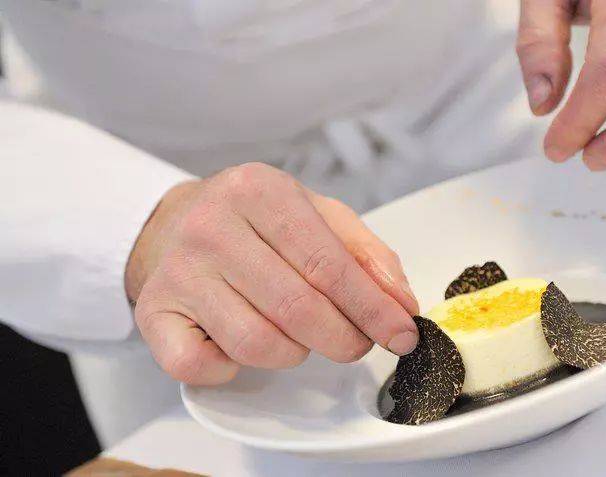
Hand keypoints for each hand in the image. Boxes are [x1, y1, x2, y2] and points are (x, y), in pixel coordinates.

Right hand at [125, 163, 418, 384]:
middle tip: (358, 344)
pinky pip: (200, 366)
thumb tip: (400, 303)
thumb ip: (366, 254)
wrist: (174, 223)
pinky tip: (240, 345)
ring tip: (297, 333)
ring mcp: (177, 272)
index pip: (328, 264)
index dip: (372, 309)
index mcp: (258, 191)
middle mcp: (211, 227)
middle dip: (344, 339)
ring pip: (256, 343)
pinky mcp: (153, 313)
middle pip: (296, 309)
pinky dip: (231, 369)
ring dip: (293, 352)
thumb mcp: (317, 214)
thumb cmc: (256, 222)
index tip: (402, 335)